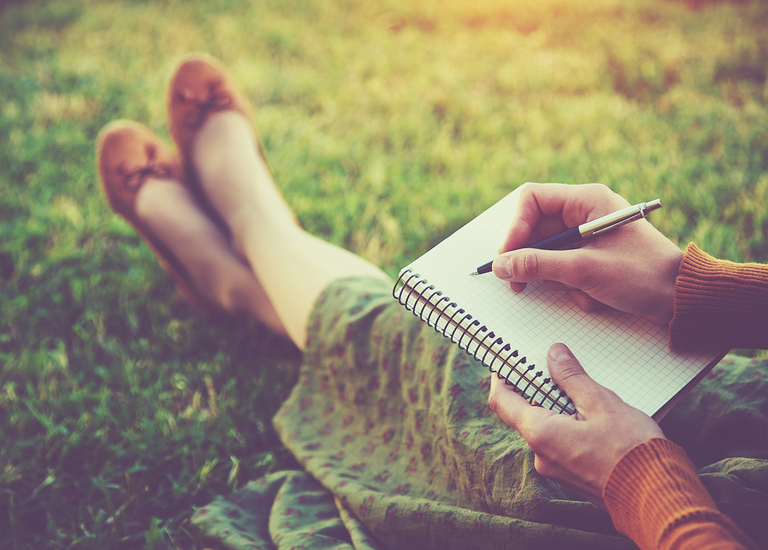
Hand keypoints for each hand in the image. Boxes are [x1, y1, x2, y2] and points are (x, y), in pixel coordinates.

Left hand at [488, 343, 663, 506]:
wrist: (658, 498)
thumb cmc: (631, 451)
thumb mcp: (601, 403)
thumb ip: (572, 378)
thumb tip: (553, 354)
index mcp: (540, 434)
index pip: (502, 401)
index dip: (501, 378)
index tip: (507, 362)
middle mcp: (541, 455)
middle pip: (525, 414)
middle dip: (538, 390)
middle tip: (555, 368)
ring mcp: (556, 470)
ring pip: (547, 429)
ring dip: (559, 409)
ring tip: (584, 392)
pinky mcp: (573, 477)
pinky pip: (562, 445)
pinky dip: (570, 427)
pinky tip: (594, 418)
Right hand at [493, 183, 682, 323]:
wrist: (682, 298)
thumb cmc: (641, 275)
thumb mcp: (583, 270)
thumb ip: (537, 265)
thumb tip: (500, 265)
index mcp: (586, 200)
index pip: (532, 200)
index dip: (515, 227)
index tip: (507, 257)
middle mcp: (585, 212)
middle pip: (536, 229)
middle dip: (531, 259)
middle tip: (517, 285)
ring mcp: (589, 235)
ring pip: (548, 253)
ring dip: (556, 278)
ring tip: (577, 291)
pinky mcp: (593, 256)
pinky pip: (565, 267)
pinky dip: (572, 286)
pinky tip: (592, 297)